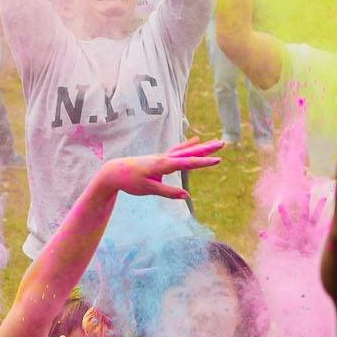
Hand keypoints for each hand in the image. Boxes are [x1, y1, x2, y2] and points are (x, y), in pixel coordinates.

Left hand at [95, 139, 227, 200]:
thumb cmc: (130, 181)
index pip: (188, 163)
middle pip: (190, 152)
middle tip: (222, 143)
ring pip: (185, 150)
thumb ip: (168, 192)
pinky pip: (177, 150)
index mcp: (163, 164)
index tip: (218, 160)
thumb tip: (186, 196)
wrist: (114, 171)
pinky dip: (187, 145)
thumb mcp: (148, 189)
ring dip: (200, 147)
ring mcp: (162, 156)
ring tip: (213, 142)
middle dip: (207, 149)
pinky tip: (194, 140)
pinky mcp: (159, 158)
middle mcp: (164, 157)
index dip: (204, 162)